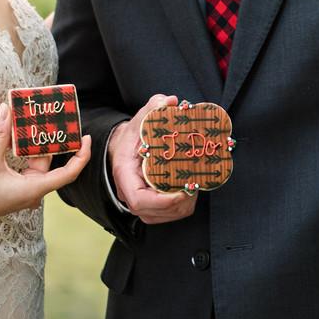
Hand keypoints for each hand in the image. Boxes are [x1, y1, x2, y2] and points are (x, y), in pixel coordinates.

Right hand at [0, 103, 91, 232]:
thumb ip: (0, 134)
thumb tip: (7, 109)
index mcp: (34, 189)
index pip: (69, 173)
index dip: (81, 155)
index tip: (85, 138)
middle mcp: (32, 192)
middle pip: (51, 164)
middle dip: (52, 142)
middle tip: (54, 120)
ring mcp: (22, 192)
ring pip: (36, 166)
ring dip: (36, 147)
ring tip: (36, 124)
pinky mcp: (12, 190)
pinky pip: (25, 170)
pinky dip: (24, 154)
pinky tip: (17, 139)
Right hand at [108, 94, 196, 225]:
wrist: (124, 145)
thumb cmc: (133, 134)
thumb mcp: (141, 117)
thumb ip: (154, 107)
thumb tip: (170, 101)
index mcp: (124, 174)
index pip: (139, 200)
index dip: (162, 202)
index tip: (182, 192)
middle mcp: (127, 192)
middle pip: (152, 213)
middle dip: (177, 204)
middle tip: (194, 186)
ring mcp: (136, 201)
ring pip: (159, 217)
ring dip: (180, 207)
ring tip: (193, 189)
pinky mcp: (147, 205)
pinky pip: (163, 216)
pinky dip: (178, 209)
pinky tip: (188, 193)